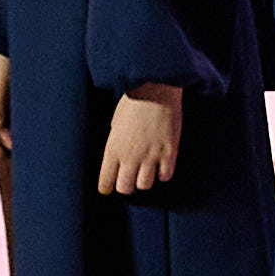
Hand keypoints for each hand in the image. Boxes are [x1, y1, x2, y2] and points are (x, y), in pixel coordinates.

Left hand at [98, 78, 181, 197]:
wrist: (156, 88)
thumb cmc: (134, 101)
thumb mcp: (115, 122)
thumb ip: (116, 143)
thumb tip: (120, 156)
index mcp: (112, 148)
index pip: (105, 181)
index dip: (106, 187)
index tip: (108, 187)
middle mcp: (130, 156)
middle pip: (125, 188)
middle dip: (126, 186)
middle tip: (129, 179)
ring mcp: (151, 155)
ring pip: (145, 185)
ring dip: (145, 179)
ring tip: (147, 171)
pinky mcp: (169, 152)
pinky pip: (165, 176)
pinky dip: (163, 174)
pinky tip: (162, 166)